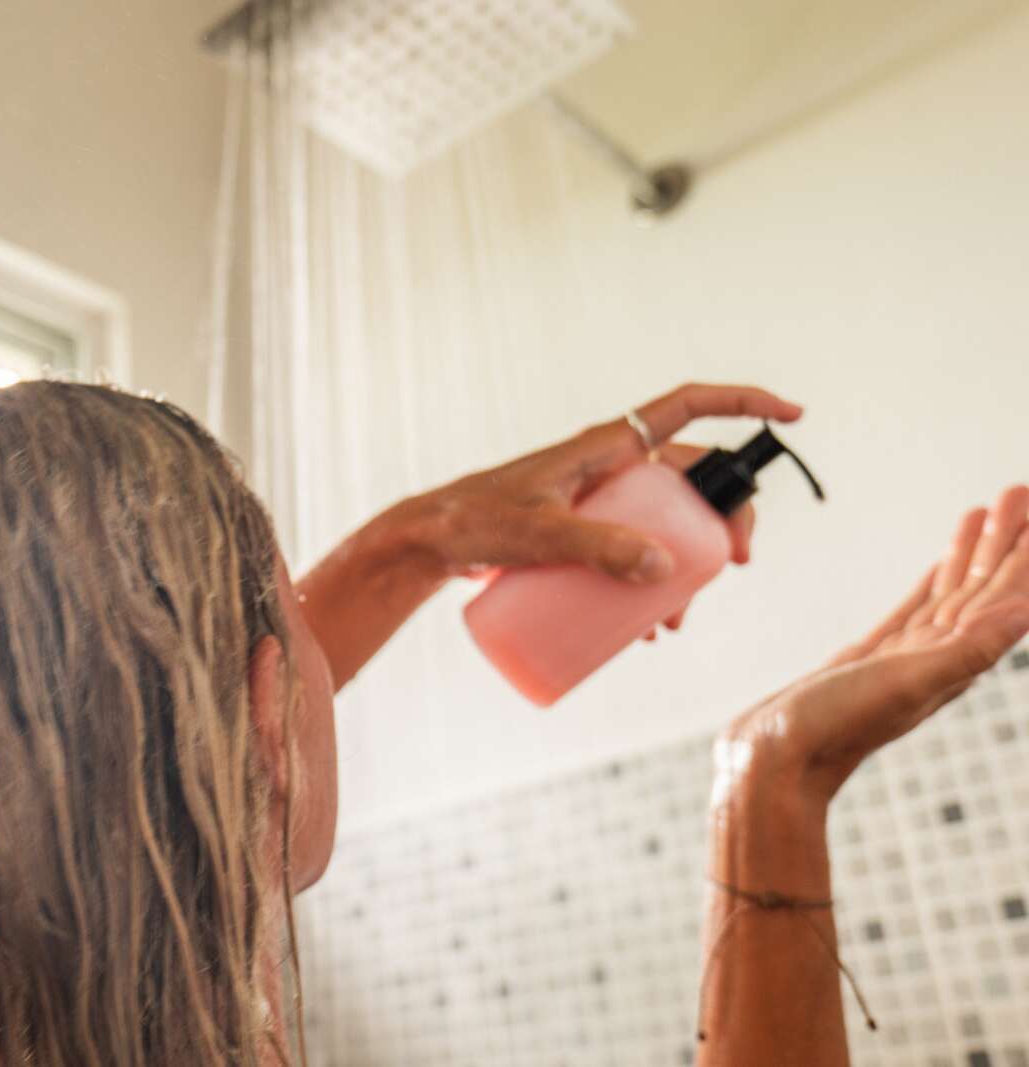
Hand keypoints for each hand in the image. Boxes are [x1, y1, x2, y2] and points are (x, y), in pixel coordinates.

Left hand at [404, 383, 802, 631]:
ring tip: (680, 618)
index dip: (743, 402)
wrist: (430, 544)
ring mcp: (598, 502)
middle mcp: (610, 468)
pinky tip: (650, 627)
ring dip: (686, 567)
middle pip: (692, 479)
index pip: (687, 407)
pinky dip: (651, 584)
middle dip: (725, 519)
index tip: (793, 416)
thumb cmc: (476, 524)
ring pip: (666, 525)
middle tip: (735, 564)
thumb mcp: (538, 534)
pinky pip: (635, 551)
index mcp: (607, 446)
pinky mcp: (582, 534)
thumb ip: (597, 548)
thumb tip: (665, 569)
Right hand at [720, 486, 1028, 815]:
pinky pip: (913, 611)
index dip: (1020, 554)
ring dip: (969, 555)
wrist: (772, 763)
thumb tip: (1027, 613)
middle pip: (981, 588)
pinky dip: (932, 584)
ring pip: (950, 595)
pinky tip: (939, 566)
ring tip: (983, 512)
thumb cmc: (835, 730)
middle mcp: (936, 658)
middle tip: (1017, 491)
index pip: (1001, 597)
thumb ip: (968, 650)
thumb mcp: (906, 684)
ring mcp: (902, 658)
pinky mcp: (867, 659)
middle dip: (1002, 542)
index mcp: (952, 662)